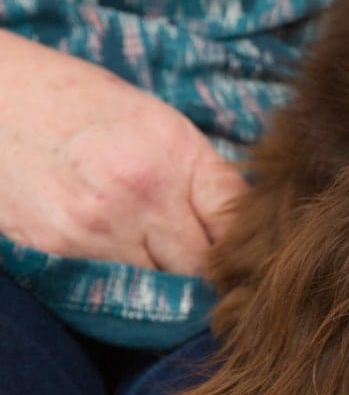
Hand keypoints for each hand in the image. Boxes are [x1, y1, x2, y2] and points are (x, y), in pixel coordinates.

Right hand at [0, 34, 247, 273]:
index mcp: (174, 153)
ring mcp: (97, 228)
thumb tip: (243, 228)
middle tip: (197, 265)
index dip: (238, 243)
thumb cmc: (79, 103)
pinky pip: (112, 291)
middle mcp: (141, 194)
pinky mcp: (59, 252)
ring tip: (151, 259)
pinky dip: (121, 287)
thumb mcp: (155, 122)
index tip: (236, 250)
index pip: (233, 223)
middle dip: (203, 269)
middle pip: (200, 267)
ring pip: (158, 287)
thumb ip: (201, 175)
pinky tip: (115, 260)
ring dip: (162, 281)